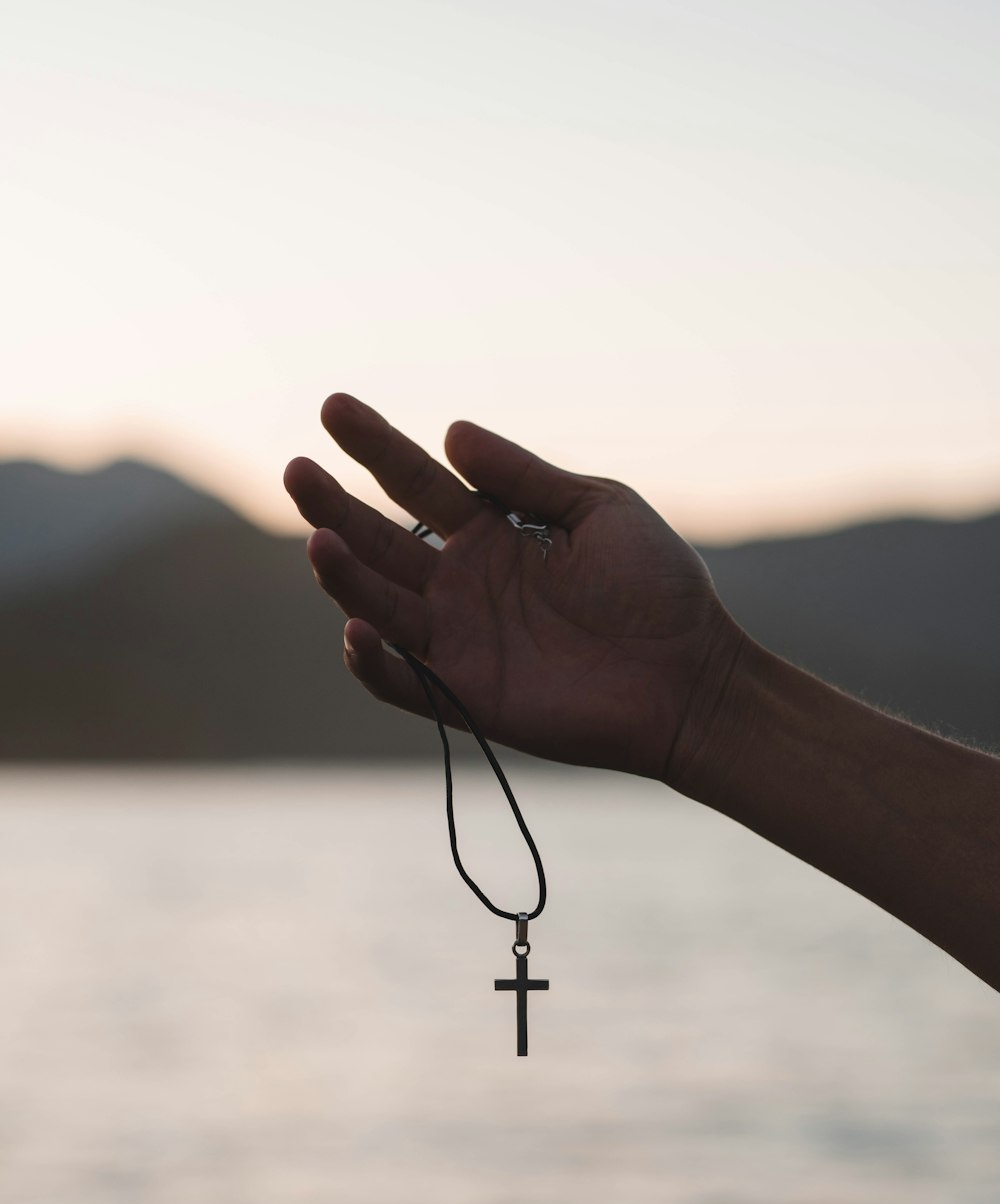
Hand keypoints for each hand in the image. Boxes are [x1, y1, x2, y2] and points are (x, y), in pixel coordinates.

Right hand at [283, 394, 745, 781]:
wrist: (691, 676)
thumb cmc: (656, 588)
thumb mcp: (596, 508)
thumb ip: (522, 477)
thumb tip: (451, 430)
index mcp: (491, 533)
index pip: (416, 484)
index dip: (375, 447)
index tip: (334, 407)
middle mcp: (463, 585)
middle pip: (380, 541)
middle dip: (335, 506)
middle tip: (298, 471)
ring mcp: (461, 641)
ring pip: (381, 604)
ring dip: (345, 575)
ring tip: (320, 541)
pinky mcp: (469, 695)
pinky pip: (403, 681)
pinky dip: (373, 661)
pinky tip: (357, 627)